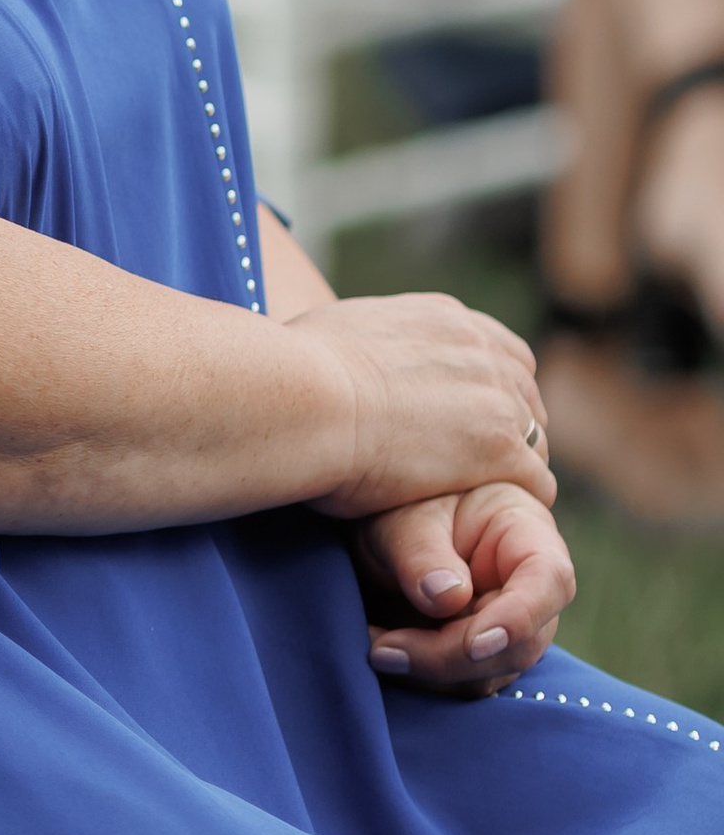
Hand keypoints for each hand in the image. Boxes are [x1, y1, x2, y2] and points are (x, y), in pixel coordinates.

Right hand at [290, 291, 551, 520]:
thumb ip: (365, 339)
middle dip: (508, 426)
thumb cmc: (295, 370)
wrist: (306, 400)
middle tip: (483, 463)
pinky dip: (522, 499)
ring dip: (517, 465)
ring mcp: (496, 398)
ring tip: (490, 496)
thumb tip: (341, 349)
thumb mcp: (338, 328)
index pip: (497, 350)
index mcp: (444, 318)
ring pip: (535, 438)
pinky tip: (496, 516)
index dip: (488, 389)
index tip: (469, 419)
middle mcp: (480, 349)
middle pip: (525, 391)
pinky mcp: (499, 450)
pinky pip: (538, 481)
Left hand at [350, 479, 574, 692]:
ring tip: (375, 648)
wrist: (380, 521)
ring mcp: (510, 625)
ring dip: (432, 674)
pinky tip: (382, 654)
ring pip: (492, 674)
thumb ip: (423, 553)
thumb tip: (448, 599)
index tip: (472, 646)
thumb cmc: (400, 505)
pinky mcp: (483, 654)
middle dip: (452, 657)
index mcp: (526, 534)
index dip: (518, 619)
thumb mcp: (402, 518)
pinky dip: (423, 679)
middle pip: (522, 643)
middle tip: (385, 650)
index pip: (549, 580)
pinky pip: (465, 683)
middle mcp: (529, 587)